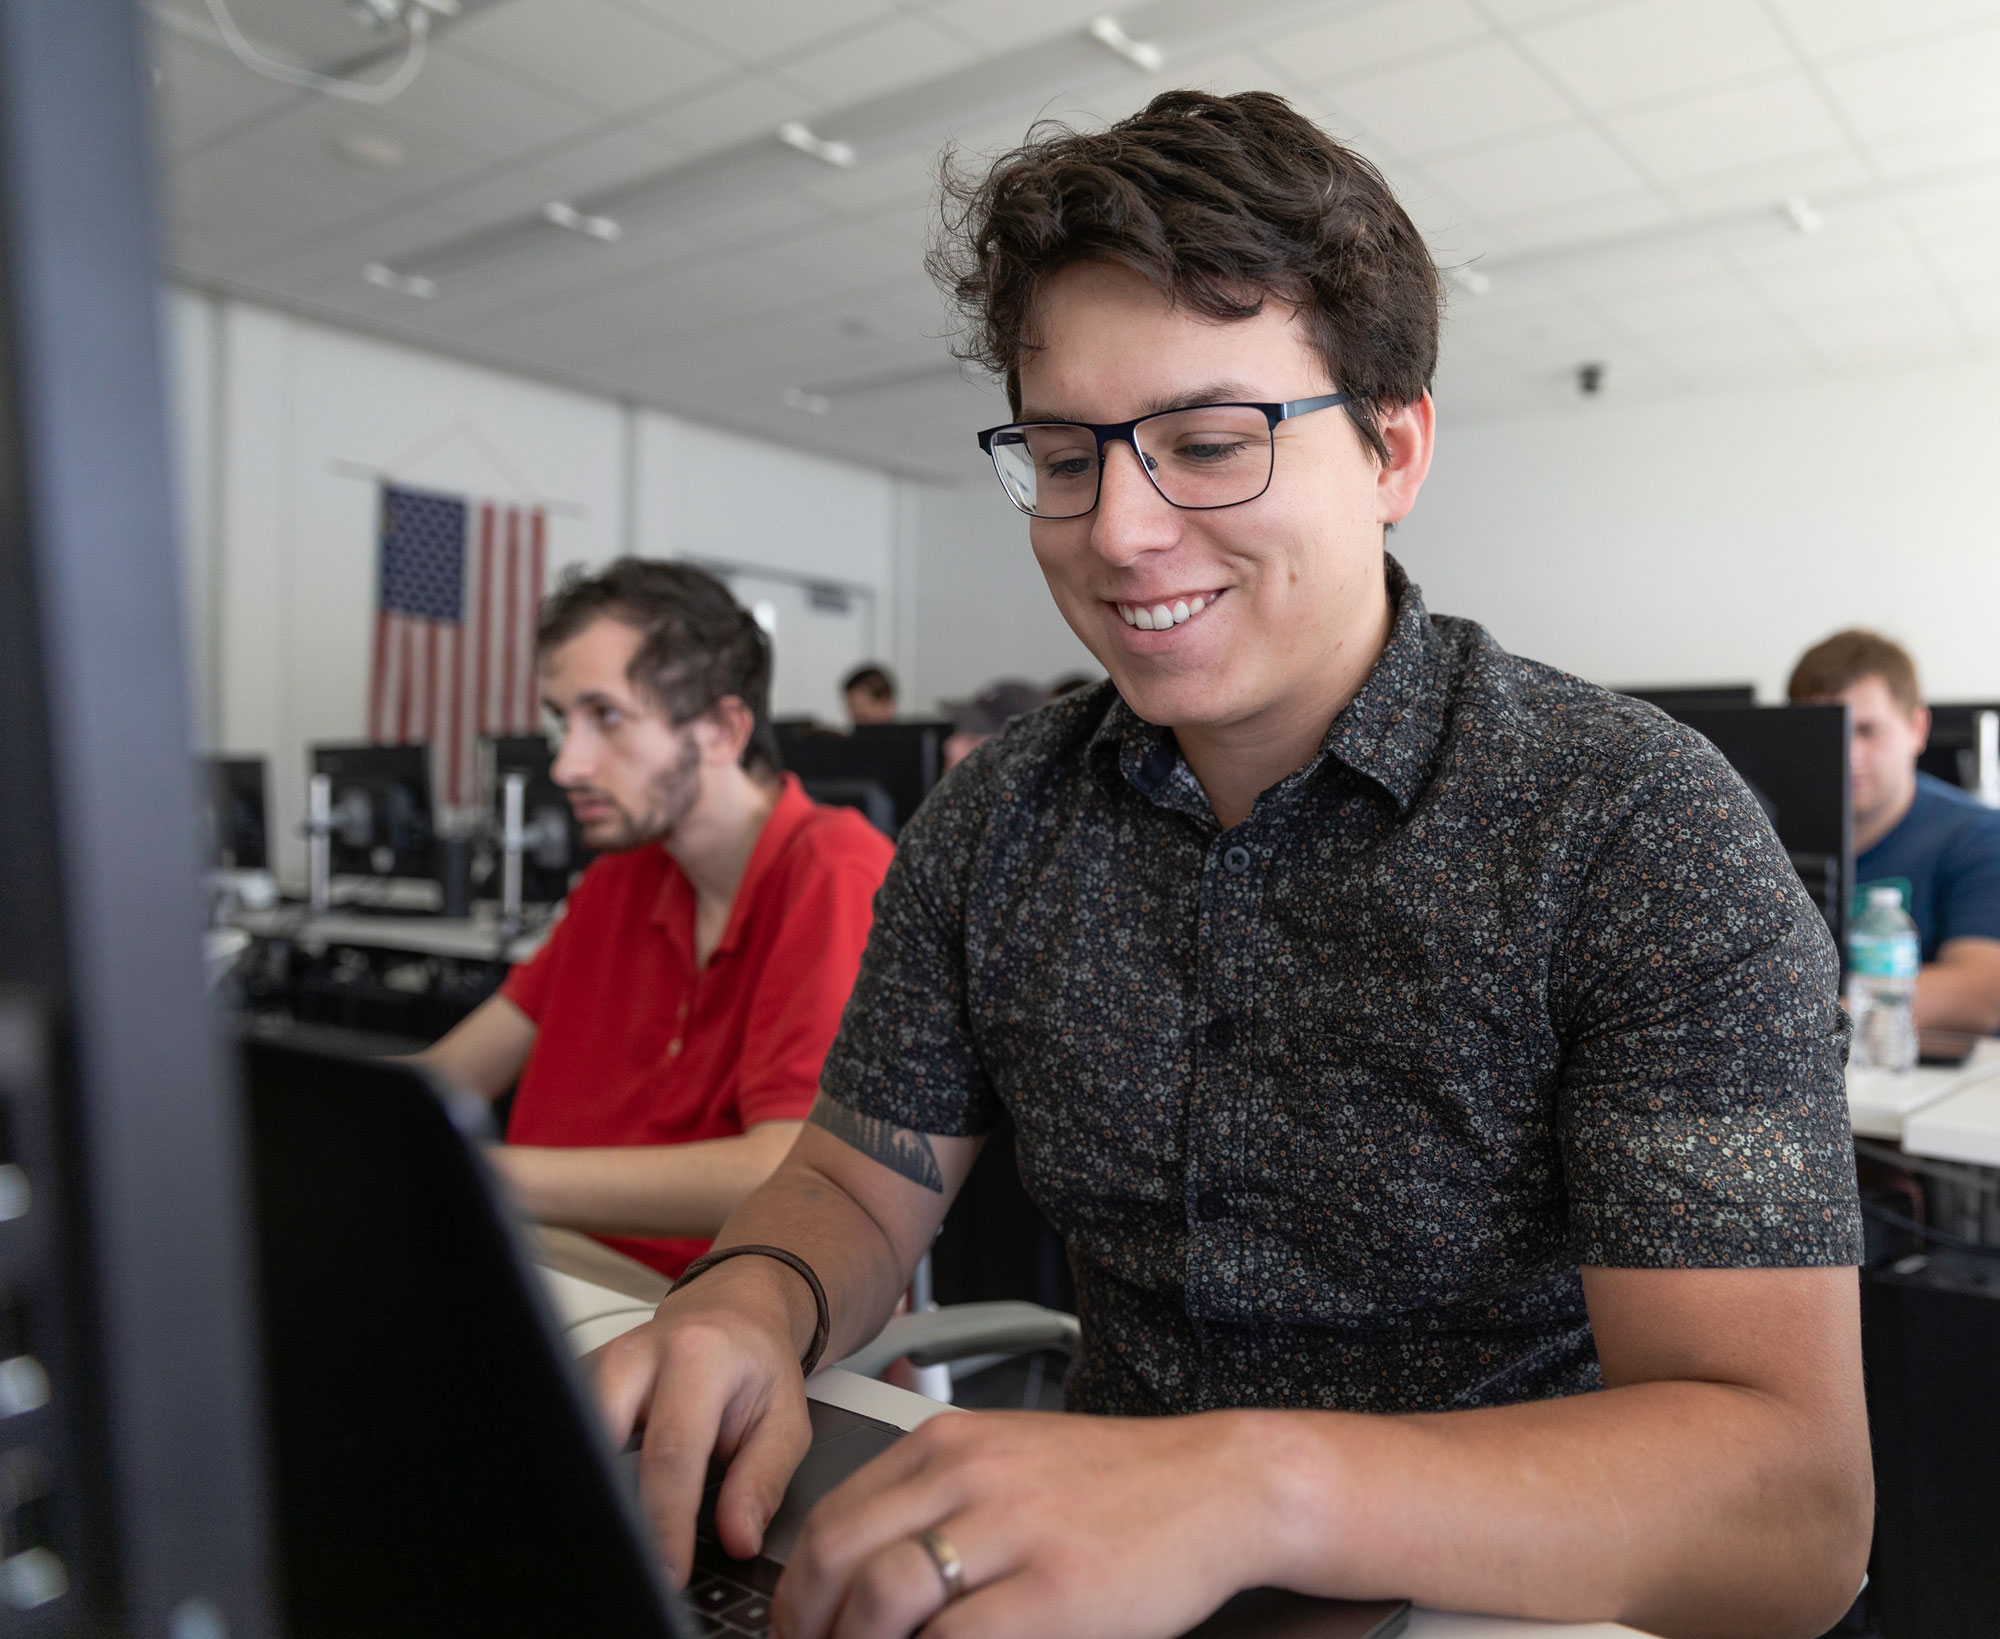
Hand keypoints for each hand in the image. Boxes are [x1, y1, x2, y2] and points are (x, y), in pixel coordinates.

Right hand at [589, 1260, 816, 1581]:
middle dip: (609, 1506)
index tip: (667, 1571)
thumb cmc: (757, 1363)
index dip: (665, 1522)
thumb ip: (763, 1480)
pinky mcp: (579, 1378)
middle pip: (600, 1439)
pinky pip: (569, 1428)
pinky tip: (601, 1496)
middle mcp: (639, 1353)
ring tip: (618, 1527)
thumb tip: (738, 1537)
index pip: (671, 1453)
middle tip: (632, 1559)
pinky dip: (582, 1468)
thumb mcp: (785, 1419)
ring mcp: (602, 1362)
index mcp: (699, 1356)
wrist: (732, 1311)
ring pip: (574, 1433)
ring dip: (591, 1487)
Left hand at [773, 1408, 1278, 1638]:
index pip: (832, 1519)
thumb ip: (937, 1497)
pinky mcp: (1055, 1590)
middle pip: (837, 1557)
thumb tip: (858, 1572)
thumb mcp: (1009, 1459)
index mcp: (949, 1444)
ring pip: (883, 1599)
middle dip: (807, 1628)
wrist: (1217, 1483)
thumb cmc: (1115, 1485)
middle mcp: (969, 1474)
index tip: (797, 1633)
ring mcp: (1011, 1530)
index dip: (798, 1594)